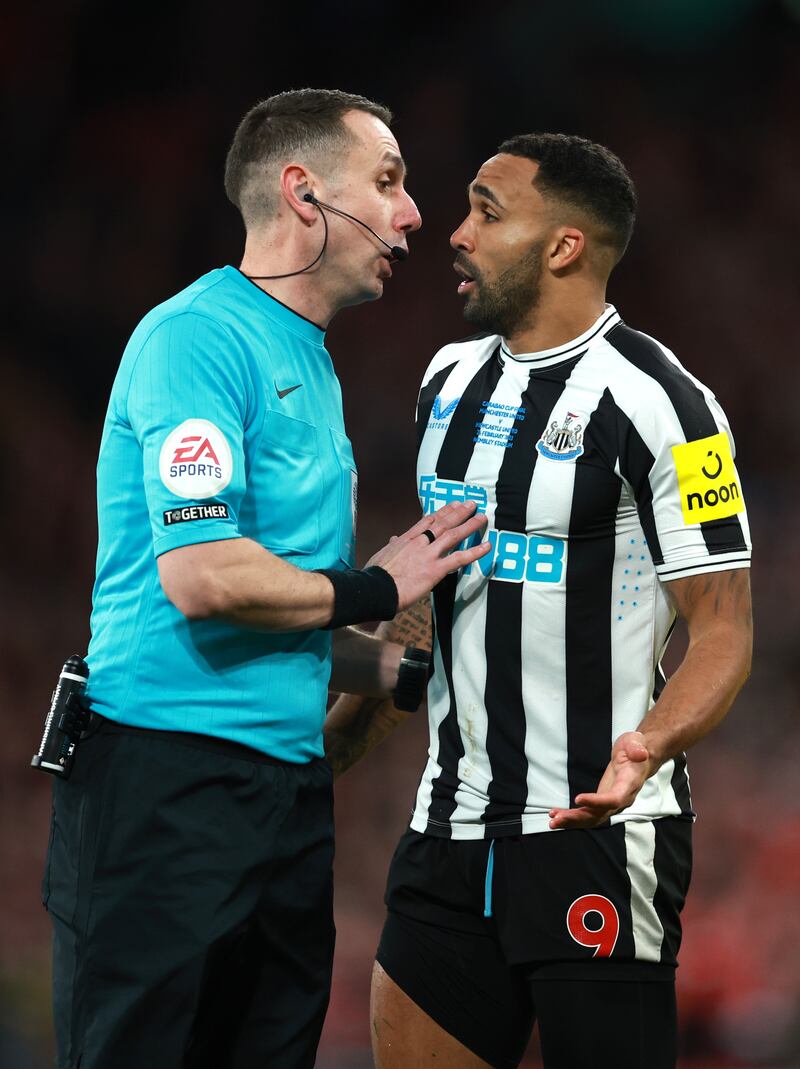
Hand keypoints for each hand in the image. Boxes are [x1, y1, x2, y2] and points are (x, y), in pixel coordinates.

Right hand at [366, 502, 489, 610]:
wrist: (375, 588)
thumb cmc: (376, 575)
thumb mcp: (382, 555)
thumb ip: (392, 546)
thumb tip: (394, 539)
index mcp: (406, 539)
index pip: (427, 521)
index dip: (442, 512)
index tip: (451, 505)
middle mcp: (419, 543)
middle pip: (443, 523)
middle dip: (458, 512)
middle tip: (470, 504)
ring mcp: (428, 555)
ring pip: (453, 535)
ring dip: (469, 525)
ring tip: (482, 518)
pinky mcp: (435, 569)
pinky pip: (459, 558)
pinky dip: (475, 552)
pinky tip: (486, 546)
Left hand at [548, 731, 652, 829]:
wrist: (638, 760)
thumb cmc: (635, 749)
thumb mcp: (636, 741)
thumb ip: (637, 748)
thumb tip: (640, 753)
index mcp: (629, 785)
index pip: (613, 799)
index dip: (597, 802)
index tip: (577, 799)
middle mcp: (621, 799)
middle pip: (599, 814)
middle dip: (577, 818)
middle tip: (557, 819)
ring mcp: (611, 804)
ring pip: (591, 818)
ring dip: (571, 821)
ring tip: (553, 821)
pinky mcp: (602, 803)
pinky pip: (588, 814)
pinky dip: (572, 817)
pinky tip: (557, 815)